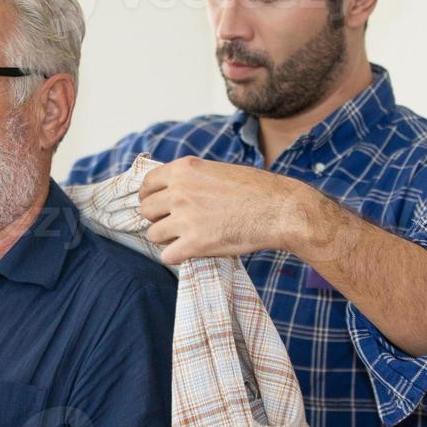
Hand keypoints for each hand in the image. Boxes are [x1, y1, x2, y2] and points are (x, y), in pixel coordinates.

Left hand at [137, 156, 308, 265]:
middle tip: (175, 224)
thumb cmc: (256, 190)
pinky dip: (176, 256)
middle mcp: (180, 191)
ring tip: (185, 239)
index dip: (149, 197)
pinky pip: (167, 255)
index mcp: (185, 169)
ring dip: (166, 239)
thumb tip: (171, 190)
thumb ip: (191, 179)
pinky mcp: (195, 243)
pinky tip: (190, 252)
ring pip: (153, 234)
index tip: (157, 206)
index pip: (147, 184)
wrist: (280, 210)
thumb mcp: (218, 170)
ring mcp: (186, 218)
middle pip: (146, 210)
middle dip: (158, 219)